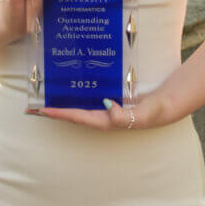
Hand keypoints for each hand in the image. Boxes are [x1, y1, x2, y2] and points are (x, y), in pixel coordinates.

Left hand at [31, 88, 173, 130]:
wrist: (169, 103)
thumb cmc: (156, 110)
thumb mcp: (144, 114)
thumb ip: (127, 115)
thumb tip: (108, 109)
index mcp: (108, 121)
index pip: (79, 117)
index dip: (60, 113)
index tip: (43, 110)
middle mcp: (104, 115)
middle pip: (75, 113)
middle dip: (56, 110)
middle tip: (35, 105)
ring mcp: (108, 107)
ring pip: (81, 104)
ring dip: (65, 101)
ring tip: (48, 95)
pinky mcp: (113, 98)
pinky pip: (91, 96)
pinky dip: (80, 92)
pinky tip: (73, 84)